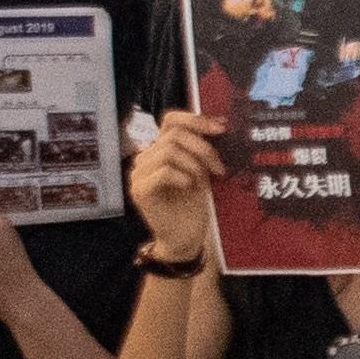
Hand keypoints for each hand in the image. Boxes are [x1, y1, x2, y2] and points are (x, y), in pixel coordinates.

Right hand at [126, 111, 222, 250]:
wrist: (184, 238)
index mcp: (159, 149)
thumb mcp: (201, 171)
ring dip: (194, 164)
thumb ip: (201, 149)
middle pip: (173, 135)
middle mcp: (145, 157)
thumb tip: (218, 124)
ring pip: (169, 151)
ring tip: (203, 182)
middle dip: (203, 148)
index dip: (195, 119)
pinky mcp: (140, 190)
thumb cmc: (192, 206)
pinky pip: (164, 171)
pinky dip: (183, 176)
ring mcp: (139, 174)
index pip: (171, 120)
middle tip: (219, 168)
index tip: (221, 128)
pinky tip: (190, 187)